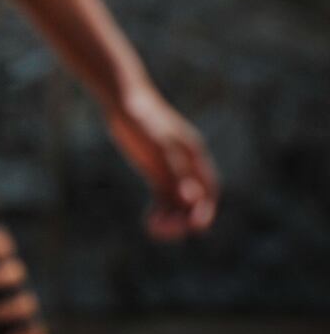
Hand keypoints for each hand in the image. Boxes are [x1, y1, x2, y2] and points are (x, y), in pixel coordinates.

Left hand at [107, 84, 219, 239]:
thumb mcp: (158, 143)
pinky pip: (163, 200)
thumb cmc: (143, 118)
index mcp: (194, 156)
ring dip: (171, 220)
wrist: (125, 101)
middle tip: (164, 232)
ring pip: (178, 203)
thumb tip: (190, 196)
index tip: (196, 227)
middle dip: (184, 220)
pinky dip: (160, 213)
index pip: (208, 190)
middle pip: (194, 201)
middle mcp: (187, 167)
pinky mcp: (157, 174)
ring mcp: (172, 171)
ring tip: (154, 230)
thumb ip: (174, 169)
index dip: (205, 210)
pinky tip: (150, 223)